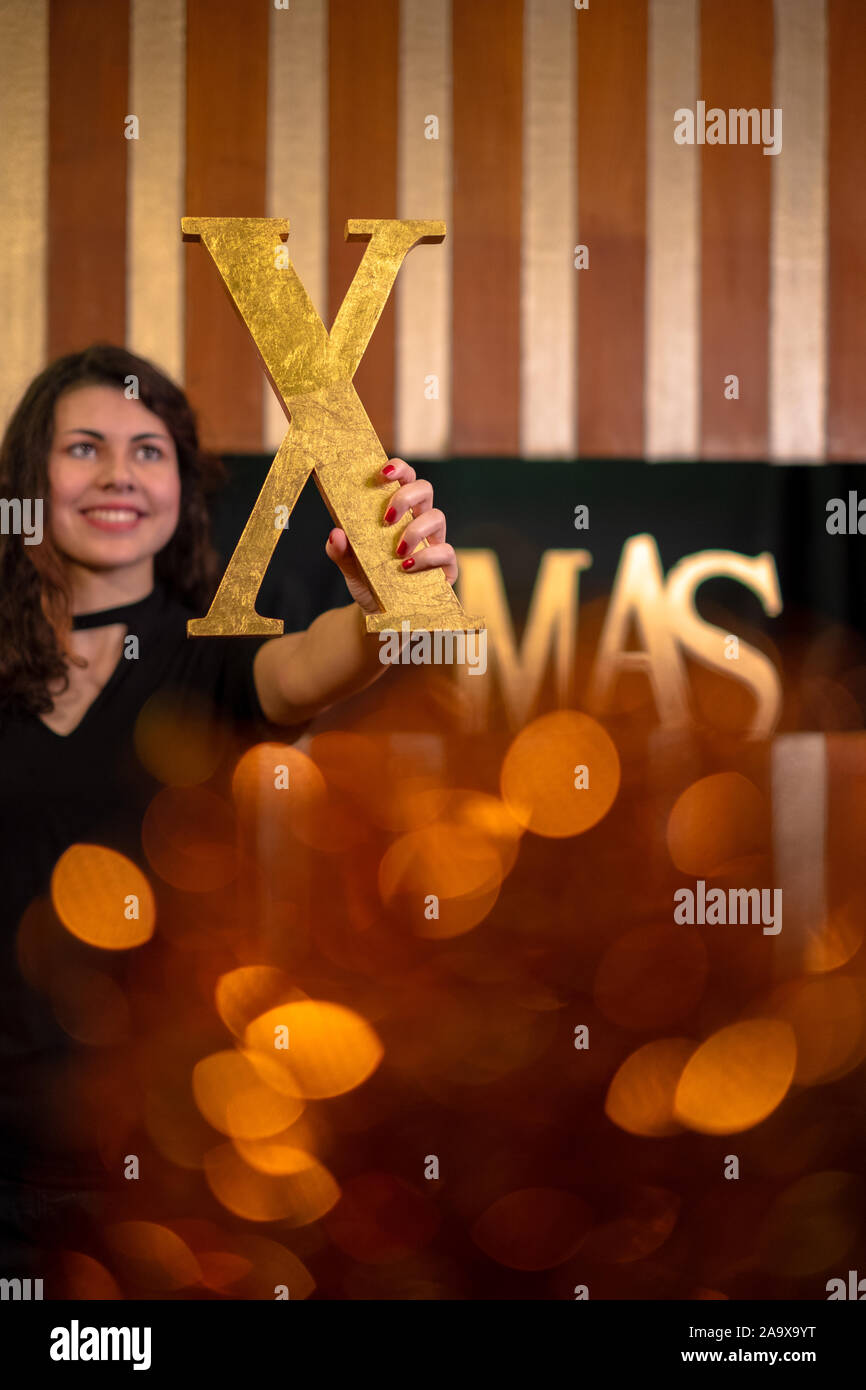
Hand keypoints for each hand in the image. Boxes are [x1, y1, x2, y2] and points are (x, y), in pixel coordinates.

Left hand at [325, 457, 457, 614]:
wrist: (380, 614)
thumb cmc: (368, 581)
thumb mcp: (350, 566)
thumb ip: (340, 551)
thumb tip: (336, 533)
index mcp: (398, 512)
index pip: (404, 478)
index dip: (398, 468)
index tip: (382, 473)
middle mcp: (418, 521)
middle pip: (425, 489)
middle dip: (406, 497)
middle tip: (386, 519)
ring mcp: (434, 542)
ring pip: (437, 517)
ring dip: (416, 529)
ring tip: (397, 551)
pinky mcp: (445, 566)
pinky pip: (446, 551)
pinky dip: (427, 557)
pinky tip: (408, 566)